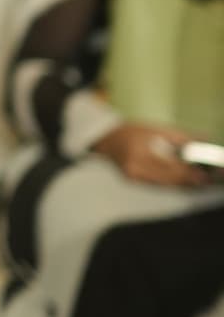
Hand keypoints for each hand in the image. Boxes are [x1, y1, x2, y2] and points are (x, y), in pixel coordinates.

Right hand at [95, 121, 214, 187]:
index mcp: (140, 153)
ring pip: (165, 186)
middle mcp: (135, 169)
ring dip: (183, 184)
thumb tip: (204, 143)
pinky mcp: (134, 183)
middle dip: (190, 180)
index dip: (190, 172)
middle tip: (207, 180)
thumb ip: (182, 139)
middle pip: (169, 180)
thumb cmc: (134, 132)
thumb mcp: (158, 130)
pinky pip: (158, 186)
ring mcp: (133, 179)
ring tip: (199, 182)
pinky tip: (184, 183)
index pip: (170, 167)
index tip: (205, 174)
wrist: (109, 139)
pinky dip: (173, 184)